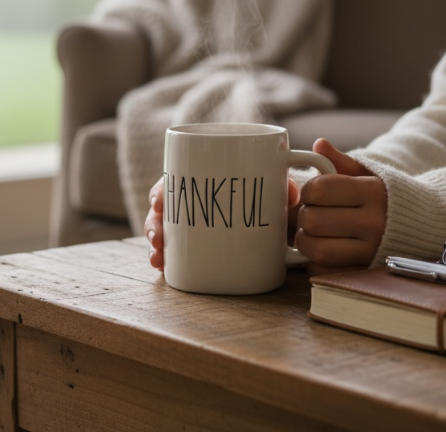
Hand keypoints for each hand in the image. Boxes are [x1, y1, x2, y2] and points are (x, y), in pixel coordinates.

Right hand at [145, 171, 300, 271]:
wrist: (280, 211)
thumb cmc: (270, 191)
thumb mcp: (275, 186)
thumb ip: (282, 186)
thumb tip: (291, 194)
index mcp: (202, 178)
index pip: (173, 180)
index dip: (161, 191)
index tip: (158, 202)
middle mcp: (192, 201)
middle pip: (163, 209)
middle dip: (154, 224)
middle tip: (158, 237)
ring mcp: (192, 224)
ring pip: (165, 231)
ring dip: (156, 244)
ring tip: (157, 258)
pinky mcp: (197, 245)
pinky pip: (176, 250)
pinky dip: (167, 259)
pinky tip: (163, 268)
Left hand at [292, 138, 386, 274]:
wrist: (426, 224)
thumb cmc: (387, 196)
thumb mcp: (369, 174)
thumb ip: (341, 161)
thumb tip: (319, 145)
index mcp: (372, 192)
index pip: (319, 189)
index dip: (308, 190)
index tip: (313, 193)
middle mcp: (374, 223)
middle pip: (313, 220)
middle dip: (304, 216)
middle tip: (310, 213)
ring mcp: (371, 250)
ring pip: (317, 249)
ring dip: (305, 241)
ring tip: (313, 232)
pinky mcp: (366, 272)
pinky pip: (326, 272)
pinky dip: (316, 263)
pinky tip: (323, 249)